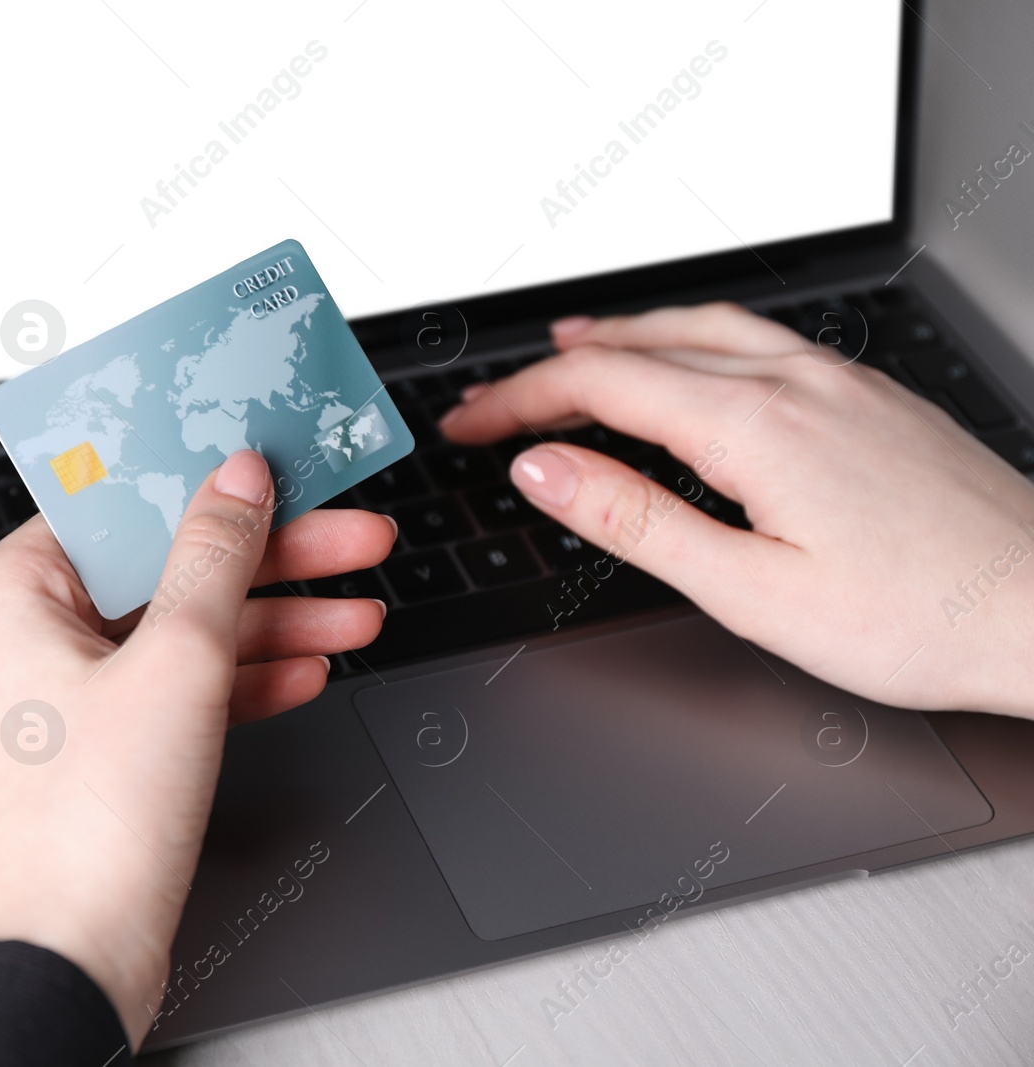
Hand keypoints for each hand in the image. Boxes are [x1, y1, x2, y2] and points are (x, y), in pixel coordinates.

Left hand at [0, 450, 394, 1046]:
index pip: (120, 504)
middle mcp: (15, 641)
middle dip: (270, 563)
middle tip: (352, 541)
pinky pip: (167, 695)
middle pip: (162, 570)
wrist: (67, 969)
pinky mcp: (88, 756)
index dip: (210, 484)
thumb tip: (236, 480)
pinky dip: (235, 684)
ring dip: (270, 626)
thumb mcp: (177, 663)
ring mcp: (50, 704)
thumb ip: (215, 558)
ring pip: (175, 636)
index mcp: (7, 595)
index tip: (276, 473)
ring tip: (354, 616)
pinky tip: (304, 672)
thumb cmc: (83, 830)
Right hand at [439, 302, 1033, 717]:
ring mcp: (840, 379)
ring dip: (624, 334)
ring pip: (704, 326)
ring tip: (574, 347)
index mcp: (755, 425)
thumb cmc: (920, 617)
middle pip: (642, 345)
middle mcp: (797, 381)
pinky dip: (691, 337)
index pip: (601, 384)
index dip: (518, 401)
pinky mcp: (871, 394)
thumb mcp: (750, 591)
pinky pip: (757, 337)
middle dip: (553, 369)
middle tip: (496, 401)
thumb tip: (543, 469)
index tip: (468, 425)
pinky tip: (692, 360)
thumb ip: (636, 519)